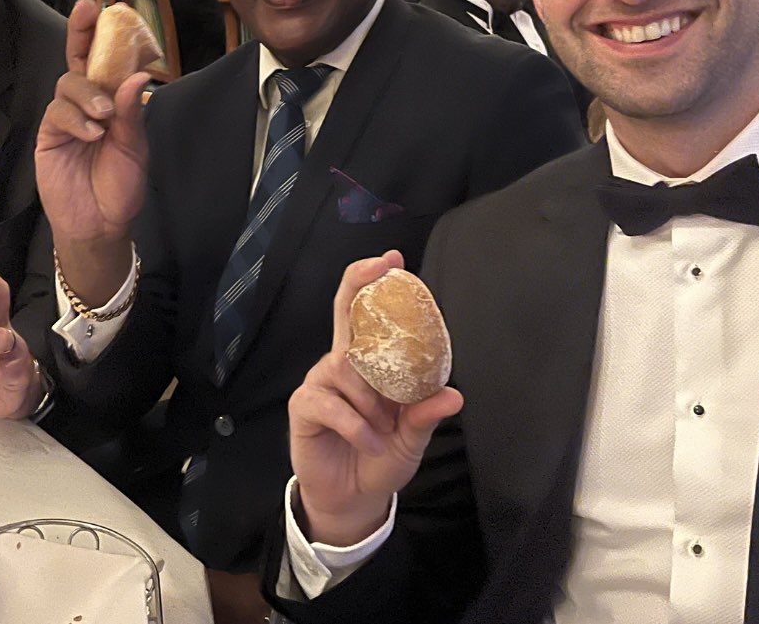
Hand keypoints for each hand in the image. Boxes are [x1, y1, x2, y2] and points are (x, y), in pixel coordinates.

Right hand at [36, 0, 150, 245]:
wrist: (100, 224)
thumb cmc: (120, 186)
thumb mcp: (135, 148)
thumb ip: (131, 113)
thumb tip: (137, 76)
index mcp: (112, 103)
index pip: (106, 62)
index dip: (100, 35)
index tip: (103, 8)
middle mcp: (88, 105)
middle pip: (78, 59)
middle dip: (81, 32)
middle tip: (87, 12)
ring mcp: (66, 118)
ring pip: (68, 83)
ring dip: (87, 93)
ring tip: (103, 117)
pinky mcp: (49, 134)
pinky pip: (57, 112)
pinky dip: (75, 118)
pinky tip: (91, 134)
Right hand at [289, 251, 463, 546]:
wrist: (353, 498)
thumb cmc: (381, 457)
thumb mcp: (411, 438)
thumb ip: (425, 415)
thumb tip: (455, 395)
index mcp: (370, 362)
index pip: (369, 314)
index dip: (374, 284)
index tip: (392, 260)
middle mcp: (342, 363)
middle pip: (344, 311)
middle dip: (359, 284)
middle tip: (378, 267)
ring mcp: (321, 382)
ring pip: (347, 369)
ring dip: (370, 402)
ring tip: (382, 431)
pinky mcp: (304, 406)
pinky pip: (331, 403)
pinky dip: (355, 425)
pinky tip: (368, 442)